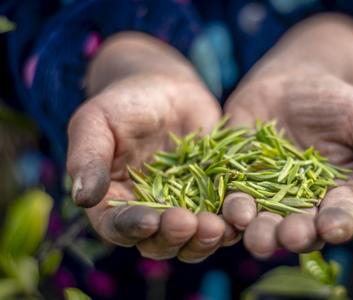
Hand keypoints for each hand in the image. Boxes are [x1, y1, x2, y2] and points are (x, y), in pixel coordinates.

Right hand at [67, 71, 240, 261]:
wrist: (166, 89)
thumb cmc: (123, 103)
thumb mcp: (96, 122)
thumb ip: (88, 158)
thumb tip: (81, 198)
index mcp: (115, 203)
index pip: (119, 226)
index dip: (134, 228)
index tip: (151, 220)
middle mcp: (149, 213)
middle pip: (160, 243)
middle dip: (175, 238)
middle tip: (190, 223)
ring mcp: (184, 208)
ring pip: (193, 239)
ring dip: (206, 238)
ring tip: (219, 225)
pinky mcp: (213, 196)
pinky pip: (223, 216)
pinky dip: (232, 220)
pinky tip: (242, 213)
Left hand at [223, 72, 352, 257]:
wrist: (291, 82)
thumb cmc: (335, 101)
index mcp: (340, 193)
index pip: (341, 214)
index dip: (338, 222)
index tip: (334, 229)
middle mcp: (304, 202)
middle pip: (300, 226)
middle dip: (295, 234)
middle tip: (290, 237)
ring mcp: (268, 194)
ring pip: (265, 221)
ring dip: (260, 232)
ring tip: (257, 236)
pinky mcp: (238, 180)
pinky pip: (234, 197)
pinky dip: (232, 208)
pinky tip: (232, 212)